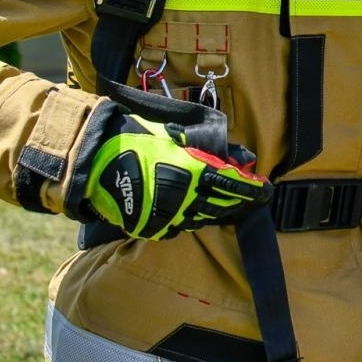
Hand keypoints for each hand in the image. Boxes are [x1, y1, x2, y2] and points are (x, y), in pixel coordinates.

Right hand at [76, 113, 271, 239]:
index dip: (253, 189)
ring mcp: (168, 216)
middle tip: (251, 198)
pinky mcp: (152, 227)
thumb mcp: (176, 134)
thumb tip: (238, 158)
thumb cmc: (136, 138)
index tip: (266, 190)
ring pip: (202, 217)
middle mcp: (185, 198)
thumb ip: (208, 147)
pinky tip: (191, 209)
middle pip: (222, 205)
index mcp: (193, 172)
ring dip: (214, 210)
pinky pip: (178, 225)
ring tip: (225, 204)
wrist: (96, 161)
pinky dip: (188, 217)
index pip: (233, 185)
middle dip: (238, 201)